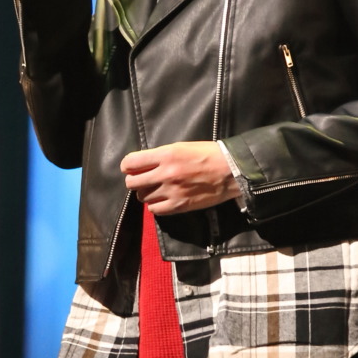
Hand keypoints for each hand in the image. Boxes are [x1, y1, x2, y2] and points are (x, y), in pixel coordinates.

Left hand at [121, 142, 240, 215]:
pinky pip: (155, 210)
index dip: (128, 166)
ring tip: (156, 190)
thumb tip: (144, 164)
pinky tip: (163, 200)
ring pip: (142, 198)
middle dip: (134, 181)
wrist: (230, 170)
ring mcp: (171, 191)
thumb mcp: (182, 147)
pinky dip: (156, 205)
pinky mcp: (179, 206)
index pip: (131, 162)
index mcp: (166, 155)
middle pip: (132, 183)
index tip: (131, 168)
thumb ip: (161, 155)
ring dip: (146, 194)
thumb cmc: (208, 154)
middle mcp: (165, 174)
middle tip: (143, 180)